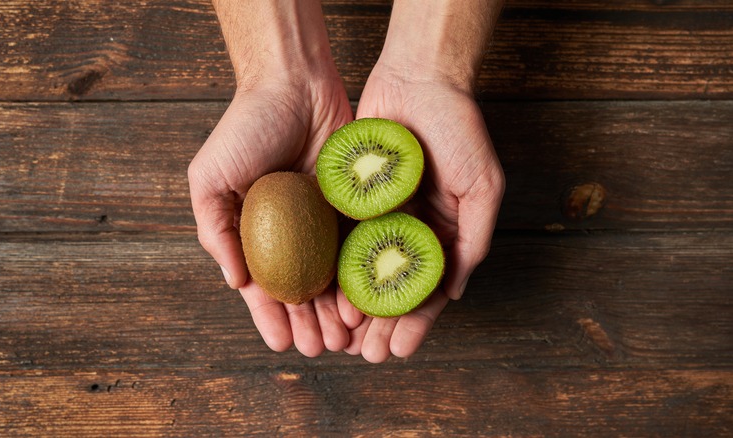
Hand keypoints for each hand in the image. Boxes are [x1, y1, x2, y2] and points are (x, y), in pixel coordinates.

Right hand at [188, 75, 358, 356]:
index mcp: (253, 231)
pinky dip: (360, 277)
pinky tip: (366, 302)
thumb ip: (215, 229)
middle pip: (301, 288)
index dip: (271, 318)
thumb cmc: (245, 127)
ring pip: (332, 277)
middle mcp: (289, 231)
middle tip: (320, 349)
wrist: (293, 83)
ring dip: (337, 310)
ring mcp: (322, 221)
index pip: (263, 285)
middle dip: (308, 323)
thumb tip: (233, 282)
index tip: (281, 345)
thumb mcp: (210, 177)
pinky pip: (358, 248)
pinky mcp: (353, 205)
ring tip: (345, 338)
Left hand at [346, 64, 505, 362]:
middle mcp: (409, 228)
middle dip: (381, 324)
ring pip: (362, 271)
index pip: (427, 288)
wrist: (418, 78)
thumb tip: (456, 292)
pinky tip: (324, 293)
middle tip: (367, 355)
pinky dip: (334, 268)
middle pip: (392, 288)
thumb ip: (474, 239)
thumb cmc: (459, 128)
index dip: (415, 322)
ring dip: (354, 306)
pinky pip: (340, 238)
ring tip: (342, 336)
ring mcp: (378, 214)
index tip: (401, 351)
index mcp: (443, 231)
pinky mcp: (351, 197)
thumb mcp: (483, 186)